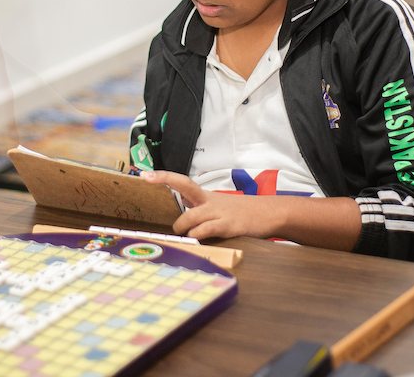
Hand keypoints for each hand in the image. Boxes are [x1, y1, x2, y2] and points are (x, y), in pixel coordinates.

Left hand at [140, 170, 361, 249]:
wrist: (269, 213)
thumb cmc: (241, 213)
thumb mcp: (219, 207)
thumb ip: (200, 212)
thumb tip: (181, 222)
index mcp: (205, 196)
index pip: (181, 182)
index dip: (162, 177)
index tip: (144, 175)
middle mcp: (210, 200)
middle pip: (184, 194)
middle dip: (175, 213)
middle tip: (175, 229)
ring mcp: (219, 211)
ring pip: (190, 217)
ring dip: (185, 229)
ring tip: (189, 237)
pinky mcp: (228, 225)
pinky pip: (206, 229)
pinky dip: (199, 234)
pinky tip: (199, 238)